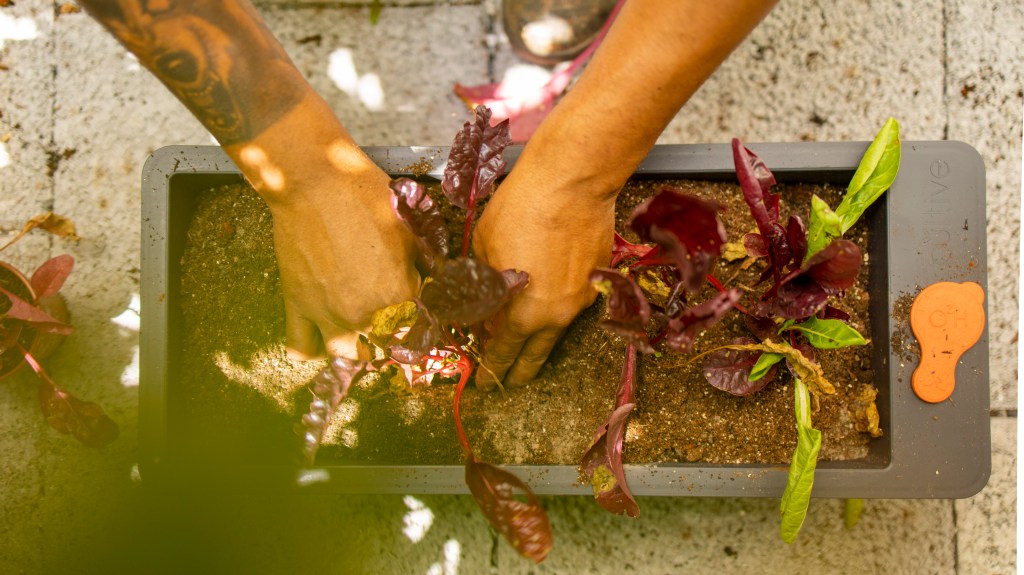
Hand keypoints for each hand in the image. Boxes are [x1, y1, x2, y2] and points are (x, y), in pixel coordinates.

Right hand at [268, 163, 419, 359]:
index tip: (421, 316)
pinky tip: (324, 333)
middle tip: (393, 317)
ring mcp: (327, 316)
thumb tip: (431, 284)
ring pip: (347, 356)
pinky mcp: (297, 307)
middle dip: (394, 337)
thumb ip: (423, 268)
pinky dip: (313, 348)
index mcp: (399, 297)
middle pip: (386, 350)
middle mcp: (364, 316)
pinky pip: (302, 349)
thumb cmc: (366, 197)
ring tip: (362, 327)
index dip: (423, 324)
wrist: (315, 182)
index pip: (420, 333)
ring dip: (358, 347)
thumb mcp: (410, 230)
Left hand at [472, 171, 615, 388]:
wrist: (572, 180)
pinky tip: (548, 288)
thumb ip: (481, 286)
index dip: (492, 370)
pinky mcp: (599, 276)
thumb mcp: (483, 248)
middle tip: (508, 382)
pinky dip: (558, 302)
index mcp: (523, 314)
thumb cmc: (519, 210)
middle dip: (519, 371)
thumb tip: (480, 306)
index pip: (503, 354)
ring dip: (539, 337)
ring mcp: (583, 297)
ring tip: (526, 341)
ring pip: (557, 328)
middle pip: (536, 355)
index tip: (485, 382)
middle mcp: (556, 315)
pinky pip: (574, 299)